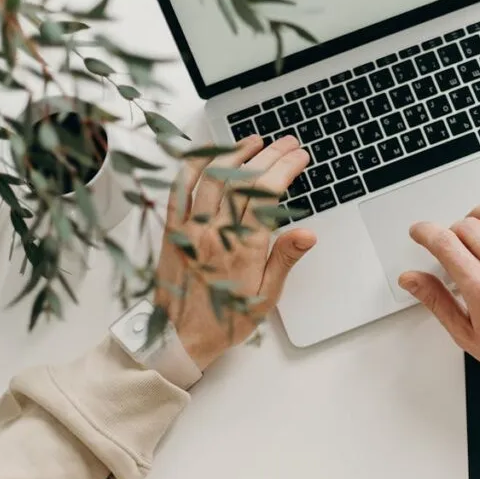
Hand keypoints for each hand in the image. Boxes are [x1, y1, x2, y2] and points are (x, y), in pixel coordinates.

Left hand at [154, 135, 315, 369]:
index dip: (286, 169)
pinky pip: (179, 188)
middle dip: (270, 155)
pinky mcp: (172, 229)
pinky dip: (194, 165)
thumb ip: (284, 260)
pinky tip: (209, 154)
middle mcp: (216, 233)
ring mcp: (190, 228)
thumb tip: (307, 234)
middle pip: (244, 180)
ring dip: (236, 153)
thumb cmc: (224, 320)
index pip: (268, 195)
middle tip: (287, 143)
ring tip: (255, 141)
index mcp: (243, 249)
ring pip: (213, 177)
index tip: (299, 157)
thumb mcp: (265, 297)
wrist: (178, 337)